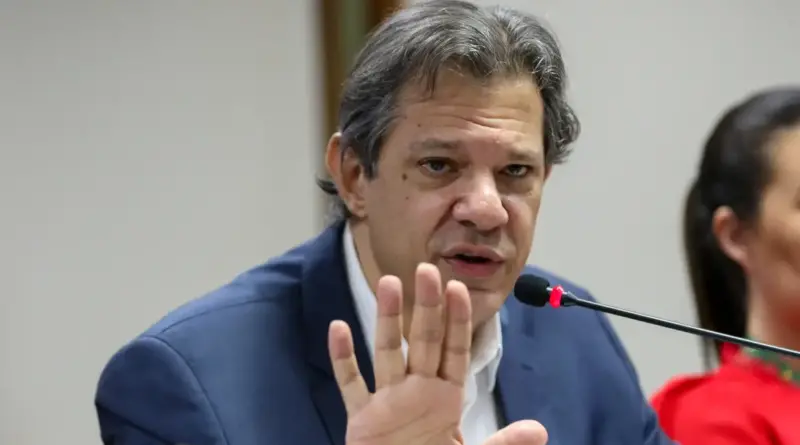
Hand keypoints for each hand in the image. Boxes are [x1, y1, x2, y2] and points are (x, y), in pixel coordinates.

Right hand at [328, 263, 548, 444]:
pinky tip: (338, 328)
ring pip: (387, 352)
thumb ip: (503, 443)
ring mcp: (388, 401)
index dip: (457, 320)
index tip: (458, 287)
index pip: (454, 350)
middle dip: (426, 306)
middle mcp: (417, 391)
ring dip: (387, 318)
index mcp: (446, 398)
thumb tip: (540, 431)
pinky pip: (351, 383)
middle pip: (423, 341)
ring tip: (388, 283)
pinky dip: (344, 358)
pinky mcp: (362, 418)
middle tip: (425, 269)